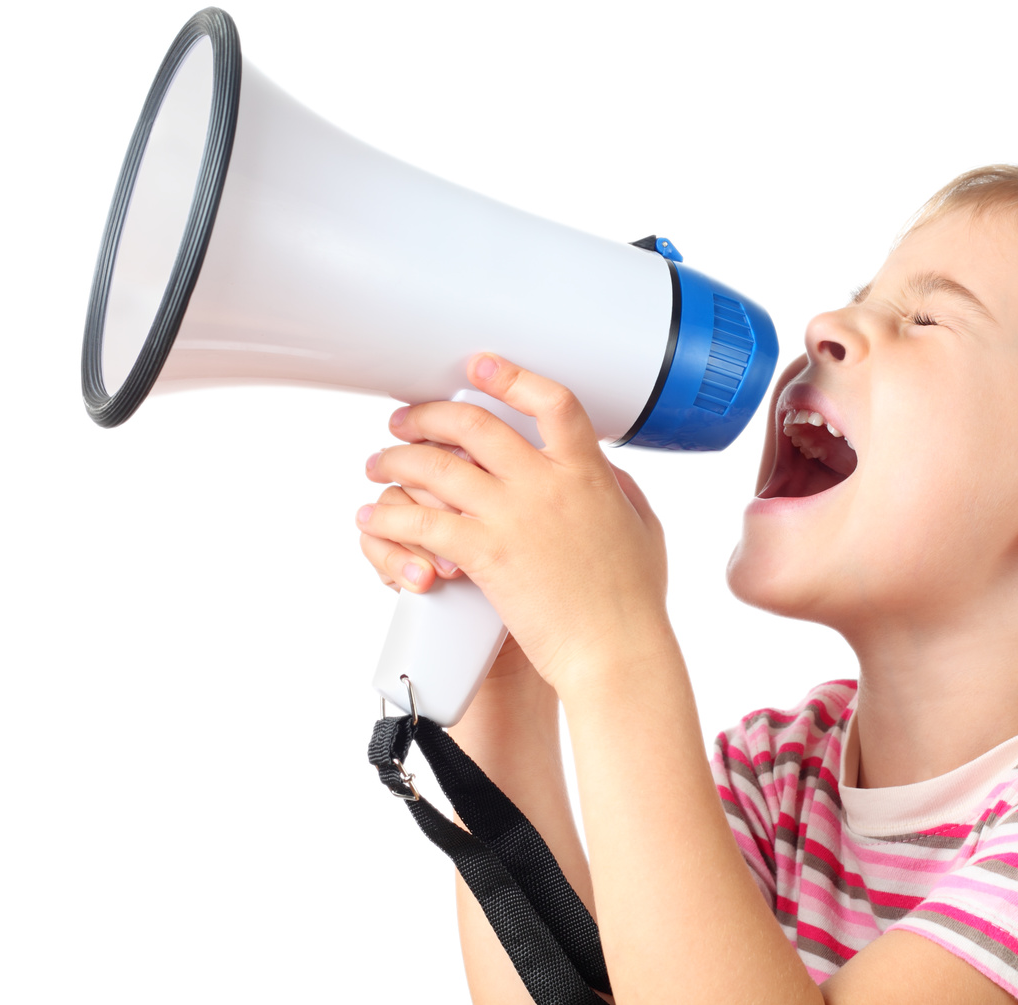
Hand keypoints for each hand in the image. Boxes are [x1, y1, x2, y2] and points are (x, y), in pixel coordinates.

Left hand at [357, 354, 669, 693]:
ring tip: (378, 464)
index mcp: (587, 471)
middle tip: (406, 421)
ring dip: (397, 459)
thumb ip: (620, 489)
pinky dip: (389, 516)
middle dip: (429, 415)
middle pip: (474, 424)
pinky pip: (421, 520)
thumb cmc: (633, 601)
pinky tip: (373, 517)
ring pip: (436, 466)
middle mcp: (546, 483)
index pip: (551, 400)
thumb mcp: (644, 528)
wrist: (615, 651)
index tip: (480, 367)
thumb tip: (605, 468)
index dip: (511, 377)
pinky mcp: (485, 554)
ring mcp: (513, 516)